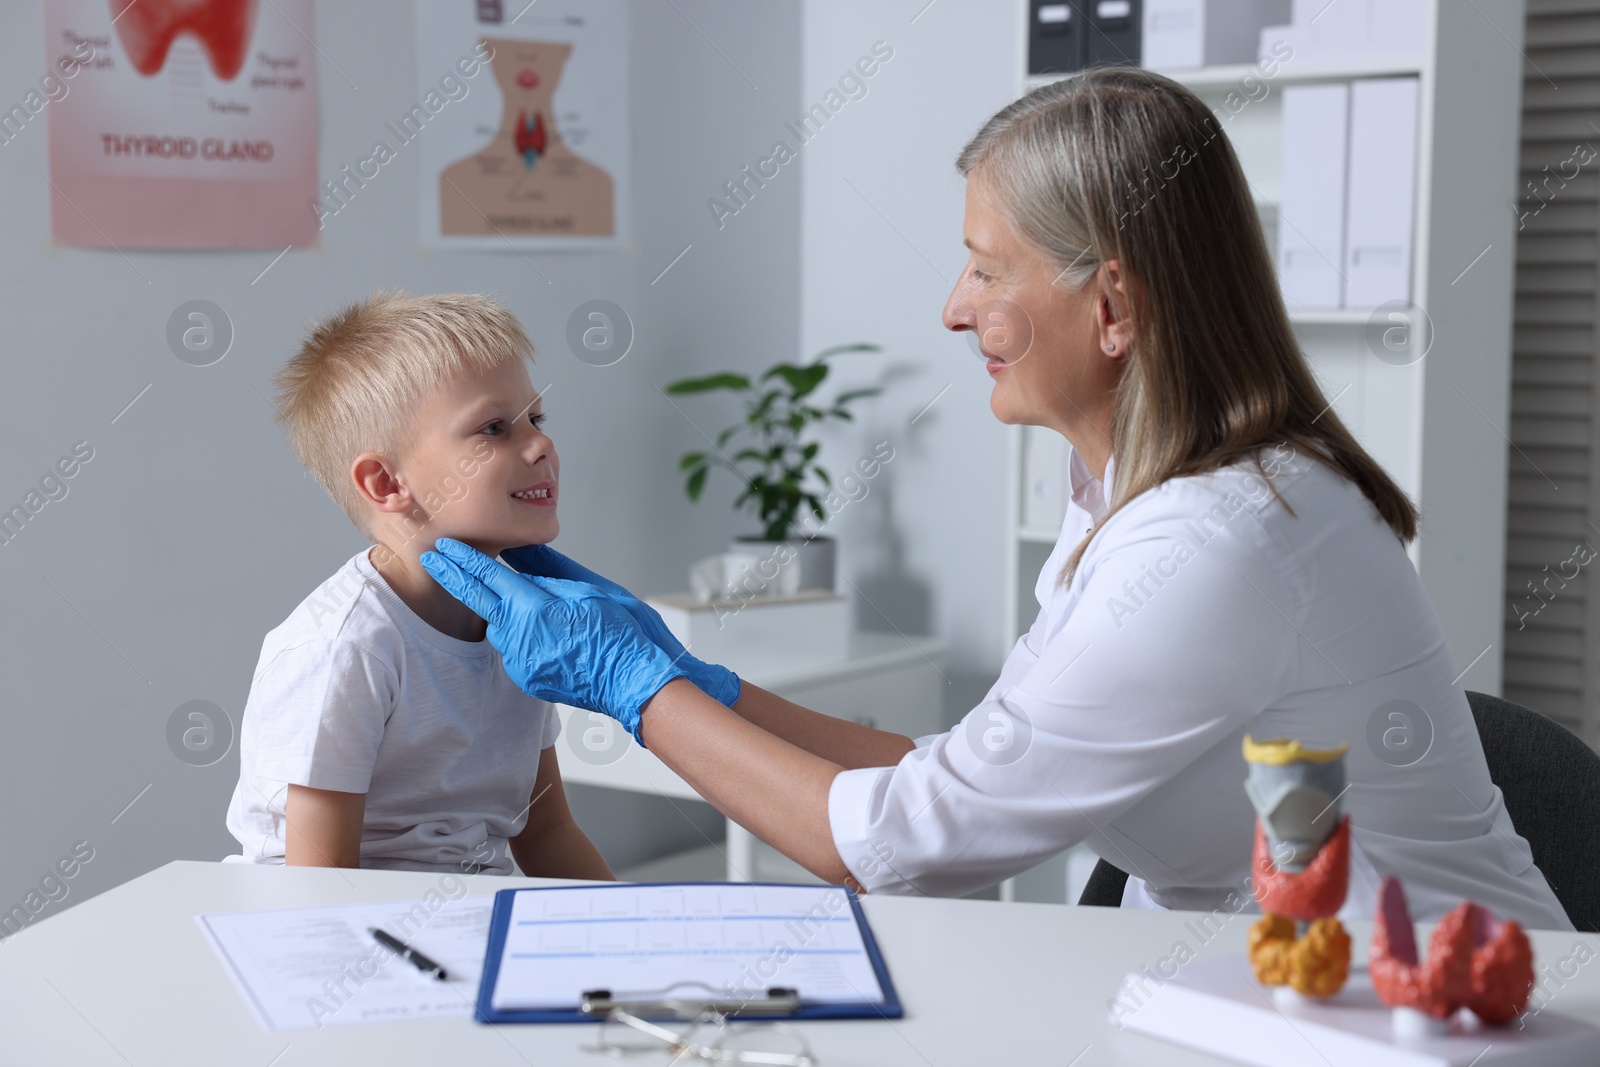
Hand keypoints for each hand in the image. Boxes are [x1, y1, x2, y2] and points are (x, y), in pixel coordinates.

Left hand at [420, 539, 687, 742]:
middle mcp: (520, 638)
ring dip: (504, 613)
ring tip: (531, 607)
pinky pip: (514, 651)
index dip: (462, 560)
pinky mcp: (528, 680)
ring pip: (499, 629)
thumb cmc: (623, 633)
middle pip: (480, 602)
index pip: (486, 578)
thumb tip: (520, 550)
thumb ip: (547, 569)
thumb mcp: (589, 589)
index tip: (442, 547)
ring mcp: (522, 663)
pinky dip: (522, 638)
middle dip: (458, 579)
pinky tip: (549, 636)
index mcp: (534, 609)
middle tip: (434, 559)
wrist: (637, 683)